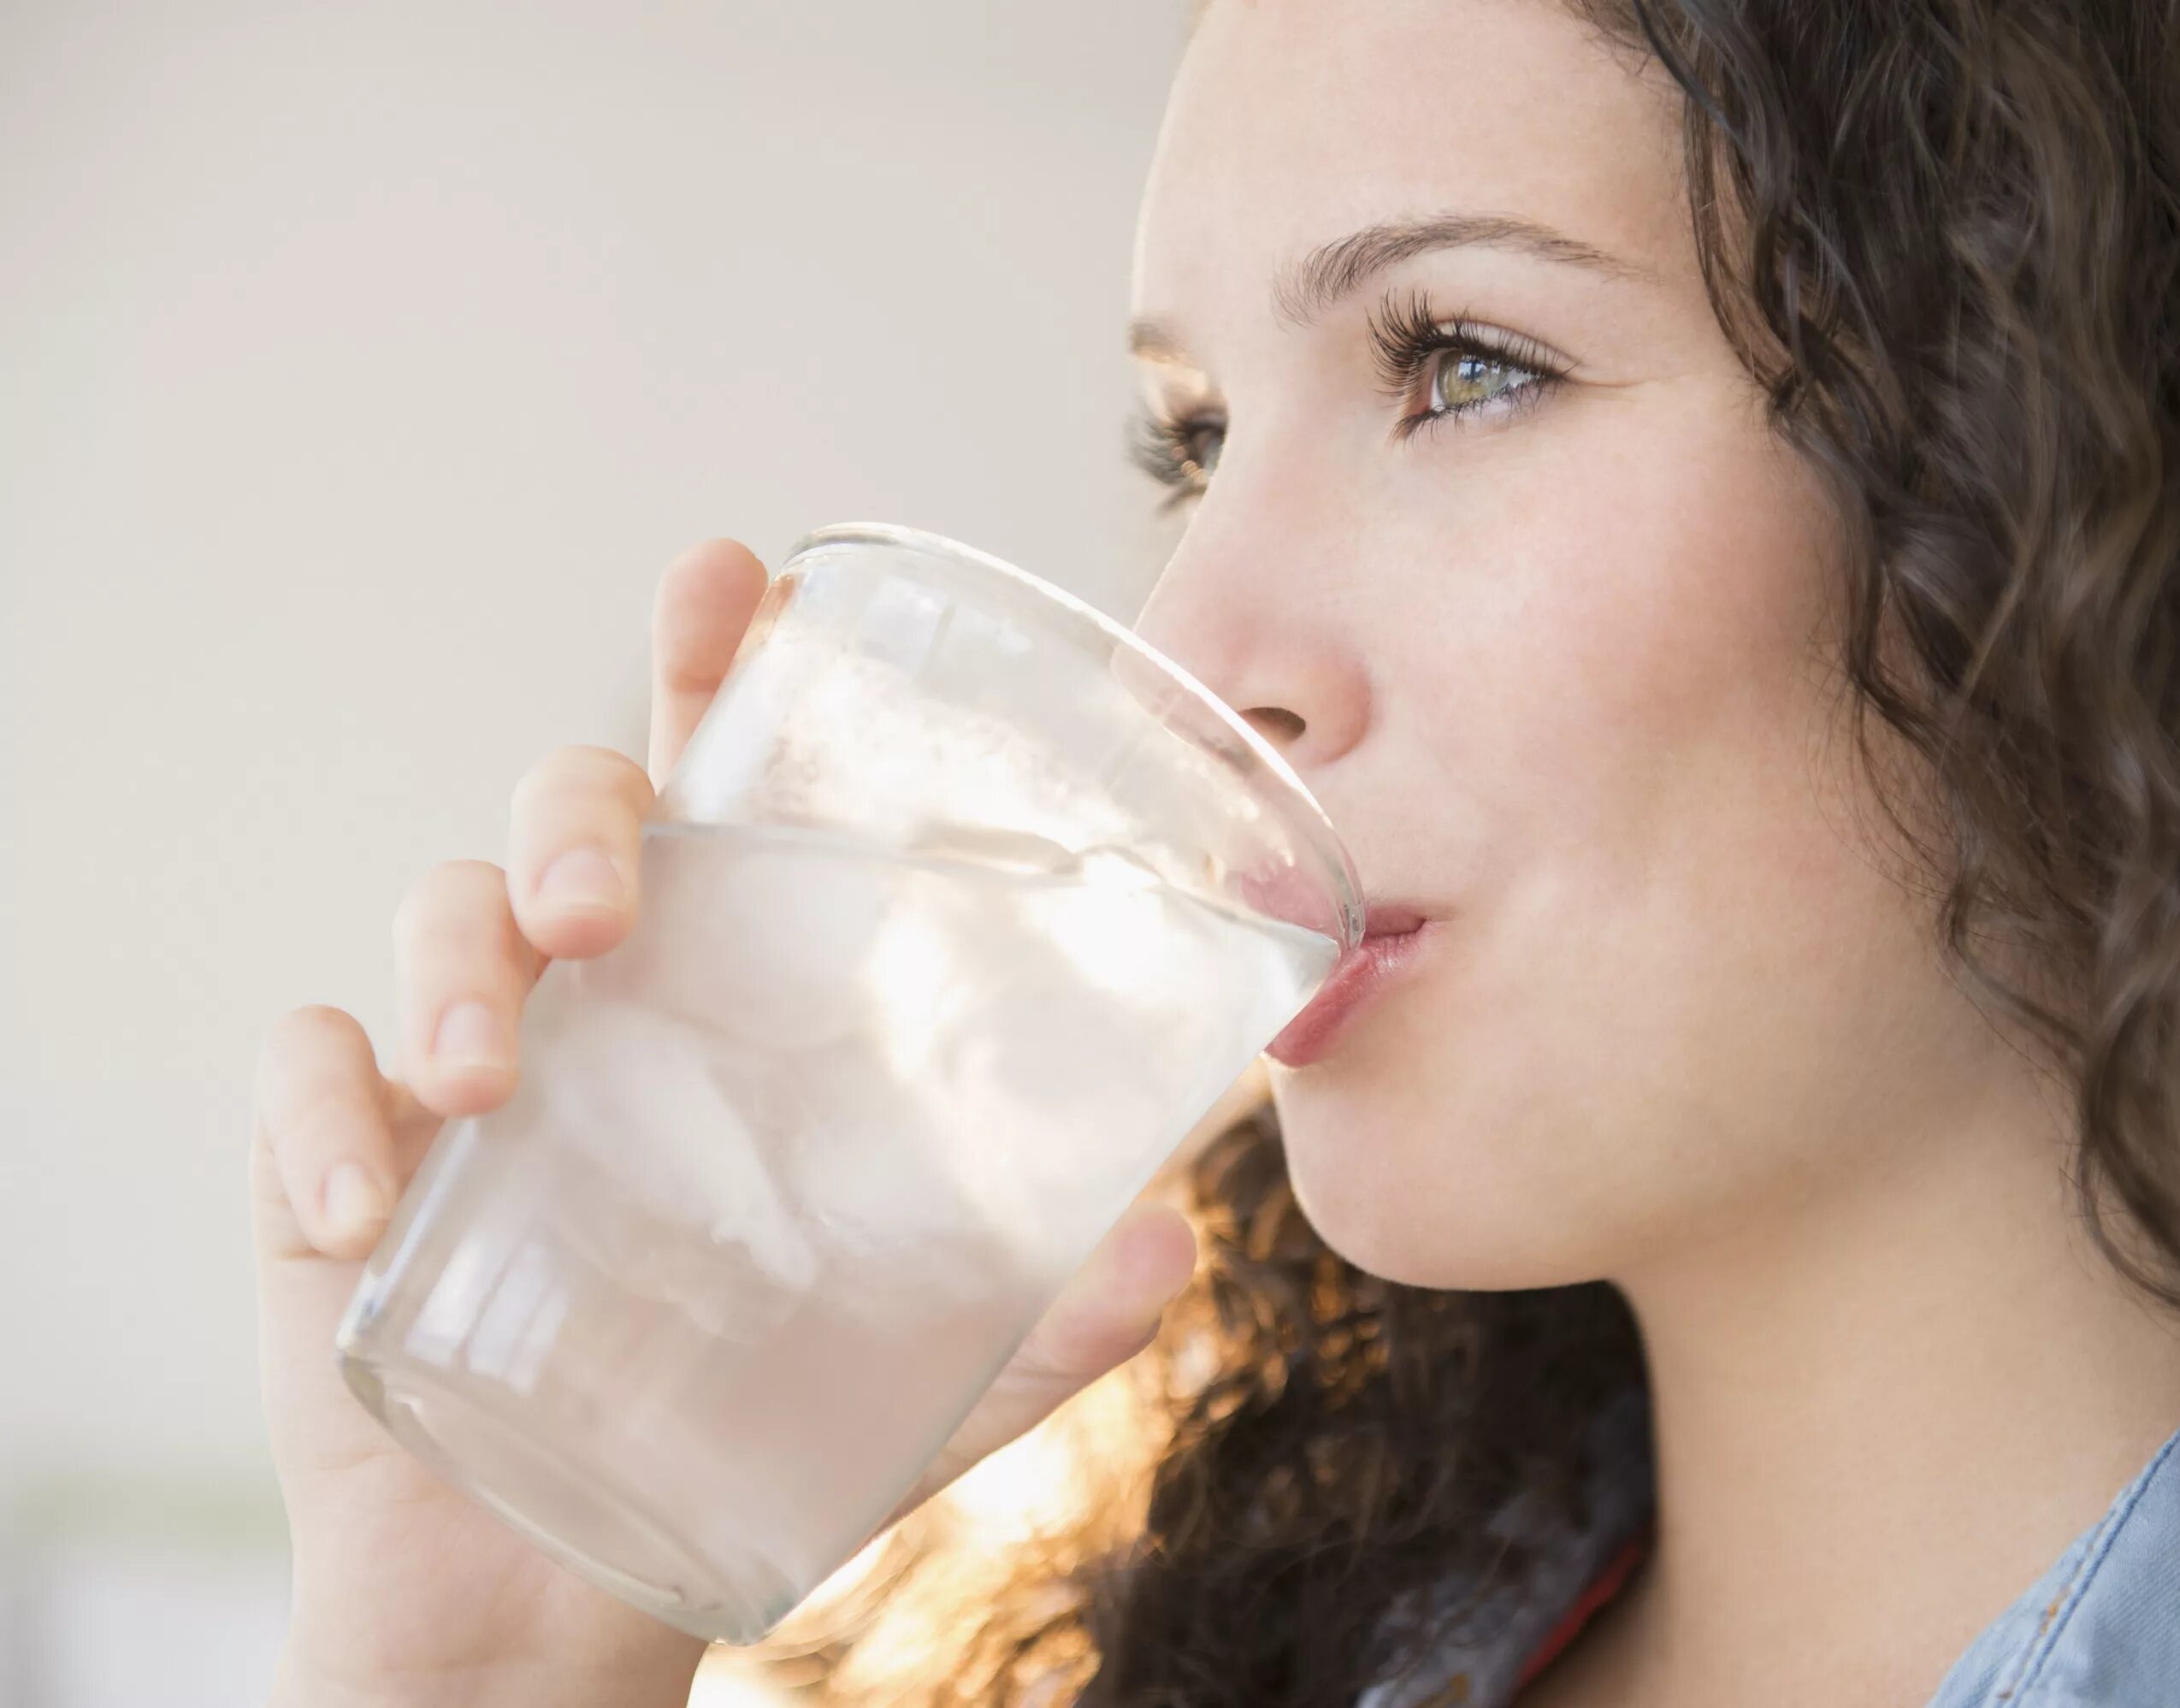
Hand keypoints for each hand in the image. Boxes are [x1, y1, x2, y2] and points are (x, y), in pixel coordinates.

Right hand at [253, 539, 1200, 1707]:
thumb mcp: (919, 1377)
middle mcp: (604, 998)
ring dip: (451, 966)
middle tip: (609, 913)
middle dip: (580, 815)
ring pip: (438, 914)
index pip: (728, 792)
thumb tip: (1173, 1251)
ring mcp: (464, 1071)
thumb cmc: (751, 1423)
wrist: (575, 1577)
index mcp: (737, 999)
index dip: (715, 666)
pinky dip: (322, 1112)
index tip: (732, 573)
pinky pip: (305, 1073)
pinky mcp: (344, 1165)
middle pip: (573, 808)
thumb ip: (1041, 1321)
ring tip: (484, 1079)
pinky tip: (368, 1200)